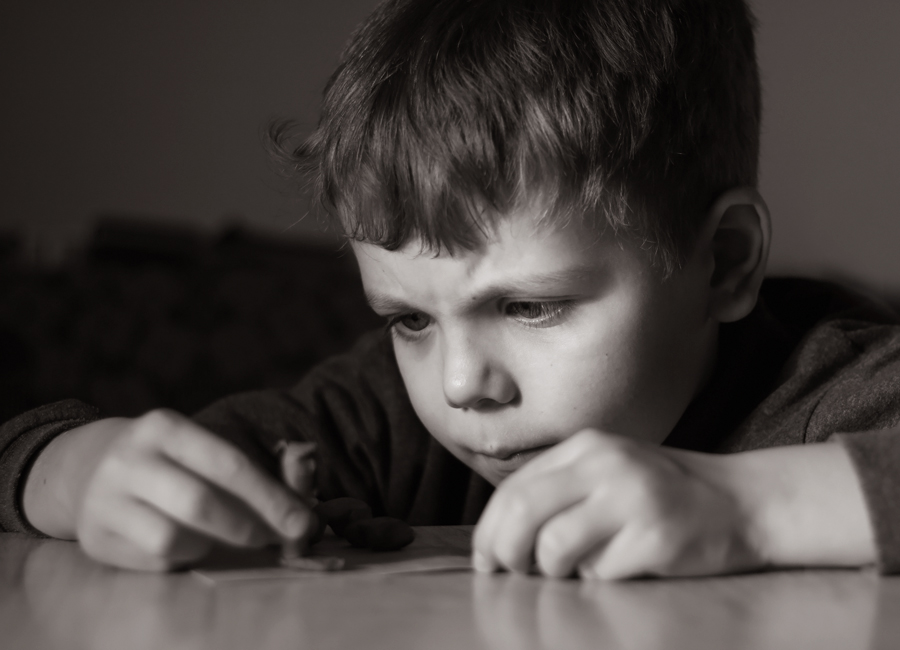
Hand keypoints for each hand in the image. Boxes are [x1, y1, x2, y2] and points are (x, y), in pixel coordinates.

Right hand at [31, 410, 312, 570]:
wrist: (93, 472)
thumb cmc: (177, 464)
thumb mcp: (212, 450)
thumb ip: (268, 466)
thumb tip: (308, 467)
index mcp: (165, 426)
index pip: (228, 464)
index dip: (271, 498)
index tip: (303, 524)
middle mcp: (129, 458)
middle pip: (199, 504)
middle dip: (248, 527)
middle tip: (273, 540)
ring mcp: (106, 498)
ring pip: (172, 539)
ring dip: (212, 545)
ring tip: (224, 537)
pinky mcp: (96, 537)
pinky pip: (155, 561)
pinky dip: (185, 558)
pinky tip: (191, 544)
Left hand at [472, 429, 762, 579]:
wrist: (745, 501)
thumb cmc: (665, 494)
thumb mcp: (608, 473)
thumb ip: (560, 491)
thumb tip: (501, 538)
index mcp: (587, 447)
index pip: (515, 489)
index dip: (490, 530)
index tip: (487, 560)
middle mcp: (606, 464)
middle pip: (524, 512)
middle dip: (507, 552)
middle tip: (514, 573)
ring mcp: (633, 498)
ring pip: (555, 546)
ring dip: (554, 570)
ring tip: (578, 567)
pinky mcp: (656, 535)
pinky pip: (601, 571)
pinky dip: (601, 578)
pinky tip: (624, 565)